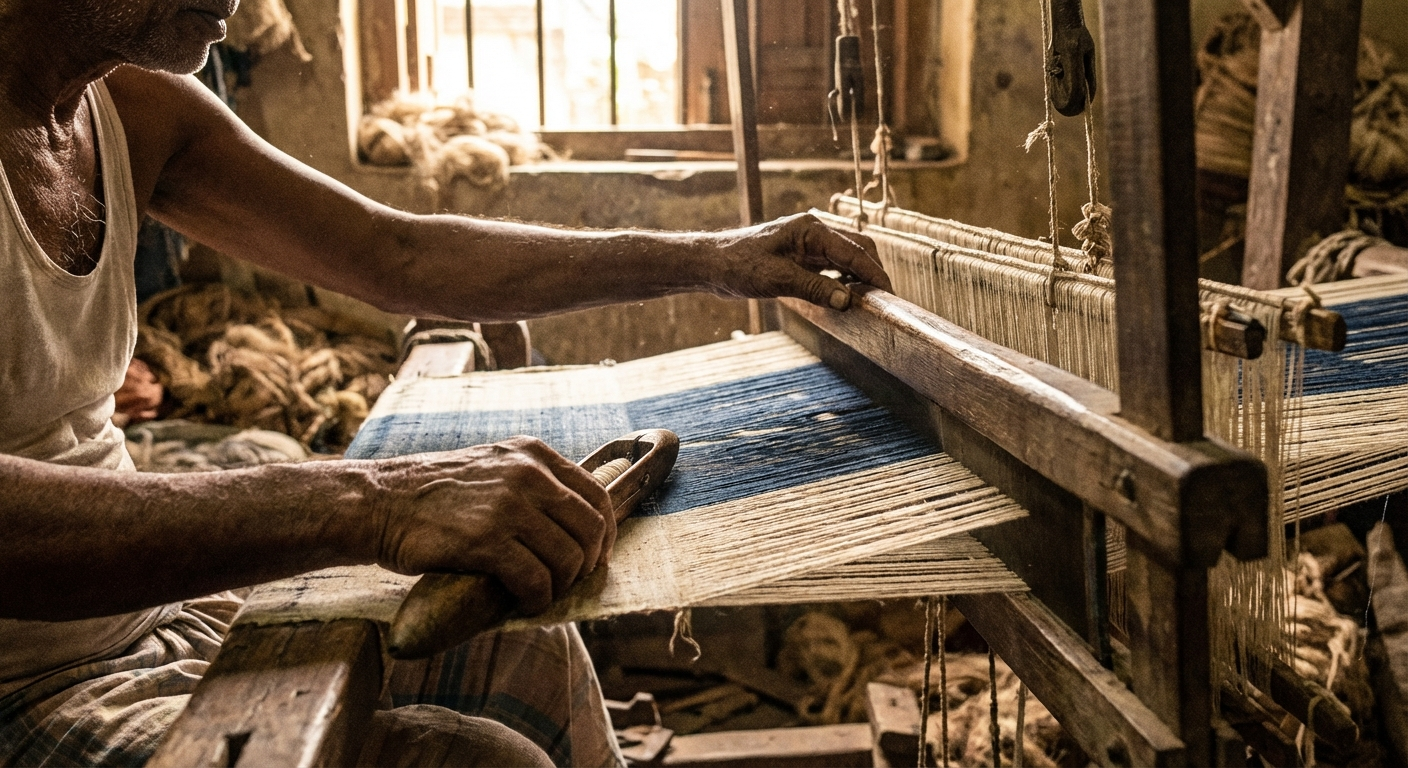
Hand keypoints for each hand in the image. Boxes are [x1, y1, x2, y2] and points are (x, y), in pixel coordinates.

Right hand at [370, 436, 613, 613]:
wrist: (378, 502)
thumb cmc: (433, 495)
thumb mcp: (492, 468)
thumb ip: (531, 483)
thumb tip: (573, 525)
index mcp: (533, 454)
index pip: (596, 495)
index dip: (605, 534)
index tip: (595, 557)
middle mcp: (528, 474)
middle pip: (590, 529)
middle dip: (586, 565)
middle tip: (567, 582)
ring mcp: (508, 506)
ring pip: (567, 559)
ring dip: (559, 587)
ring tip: (538, 594)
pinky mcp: (486, 540)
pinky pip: (535, 580)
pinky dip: (535, 599)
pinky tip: (521, 603)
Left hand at [703, 213, 891, 309]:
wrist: (712, 264)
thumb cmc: (738, 266)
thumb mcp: (778, 280)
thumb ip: (815, 289)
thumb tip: (848, 301)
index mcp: (812, 229)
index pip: (855, 252)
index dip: (875, 274)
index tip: (890, 296)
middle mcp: (815, 232)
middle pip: (858, 250)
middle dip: (873, 274)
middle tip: (884, 302)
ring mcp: (809, 244)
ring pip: (847, 258)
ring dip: (860, 278)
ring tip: (869, 302)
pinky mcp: (802, 257)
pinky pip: (832, 267)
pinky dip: (844, 281)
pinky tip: (845, 297)